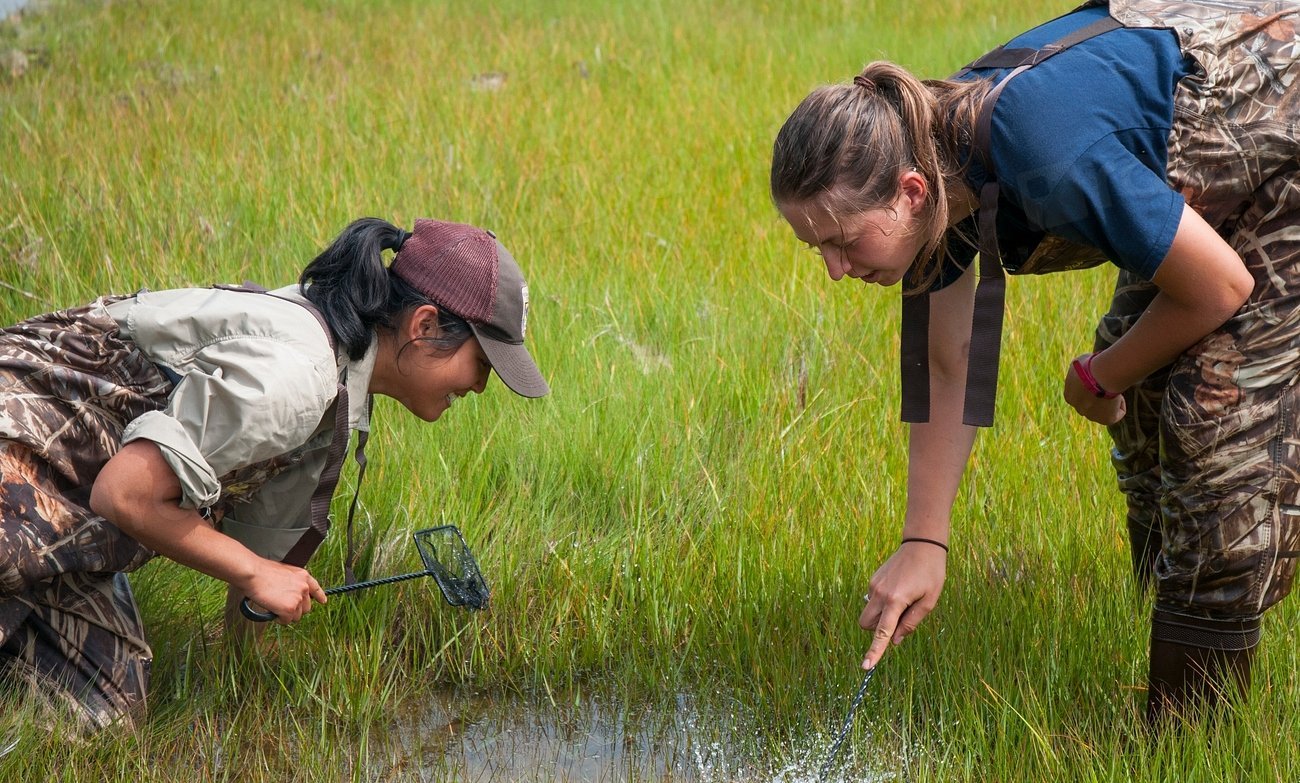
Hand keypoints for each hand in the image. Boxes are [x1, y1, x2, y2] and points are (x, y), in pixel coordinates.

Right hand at [237, 560, 326, 623]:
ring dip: (286, 614)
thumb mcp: (284, 572)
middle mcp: (304, 588)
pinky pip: (286, 621)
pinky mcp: (289, 609)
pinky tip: (272, 610)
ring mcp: (298, 599)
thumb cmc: (262, 571)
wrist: (253, 574)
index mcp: (303, 576)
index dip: (319, 596)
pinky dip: (278, 619)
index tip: (322, 601)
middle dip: (295, 609)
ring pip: (296, 616)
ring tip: (274, 605)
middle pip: (306, 608)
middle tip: (282, 605)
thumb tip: (290, 593)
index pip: (316, 589)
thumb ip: (292, 582)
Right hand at [859, 541, 946, 668]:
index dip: (874, 651)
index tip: (866, 666)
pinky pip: (873, 600)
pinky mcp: (873, 580)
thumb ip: (911, 622)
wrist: (921, 545)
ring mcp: (874, 585)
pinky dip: (882, 604)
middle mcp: (880, 593)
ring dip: (880, 617)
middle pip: (866, 624)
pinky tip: (899, 590)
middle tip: (898, 621)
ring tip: (902, 603)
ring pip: (868, 612)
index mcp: (896, 600)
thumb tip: (895, 641)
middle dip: (876, 630)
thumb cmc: (931, 574)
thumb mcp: (929, 601)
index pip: (881, 632)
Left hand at [1063, 354, 1126, 424]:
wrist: (1101, 374)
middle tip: (1109, 385)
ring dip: (1111, 401)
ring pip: (1105, 410)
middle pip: (1093, 404)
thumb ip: (1082, 368)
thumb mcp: (1081, 362)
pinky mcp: (1106, 420)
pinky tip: (1118, 396)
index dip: (1092, 386)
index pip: (1082, 394)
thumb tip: (1086, 365)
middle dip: (1101, 396)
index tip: (1100, 379)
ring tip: (1113, 390)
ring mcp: (1092, 416)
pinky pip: (1117, 414)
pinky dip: (1120, 404)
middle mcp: (1078, 409)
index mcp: (1069, 396)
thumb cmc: (1092, 365)